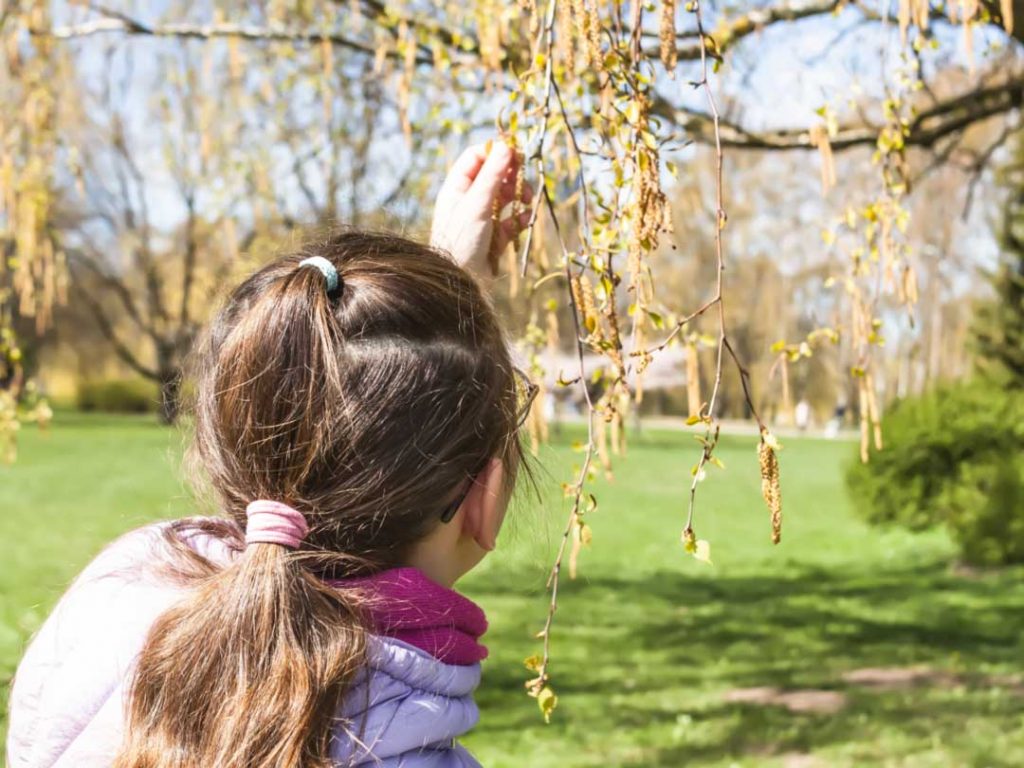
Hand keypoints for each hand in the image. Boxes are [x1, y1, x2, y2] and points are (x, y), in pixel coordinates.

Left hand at [431, 141, 532, 280]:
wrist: (459, 281)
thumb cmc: (461, 240)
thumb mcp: (477, 204)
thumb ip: (492, 175)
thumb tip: (505, 146)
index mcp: (457, 187)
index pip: (477, 157)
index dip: (496, 152)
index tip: (517, 154)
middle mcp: (468, 199)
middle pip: (495, 175)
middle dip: (512, 176)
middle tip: (525, 180)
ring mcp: (481, 218)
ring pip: (505, 198)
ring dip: (520, 197)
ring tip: (529, 202)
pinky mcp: (493, 236)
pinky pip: (510, 221)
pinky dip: (519, 219)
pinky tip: (525, 221)